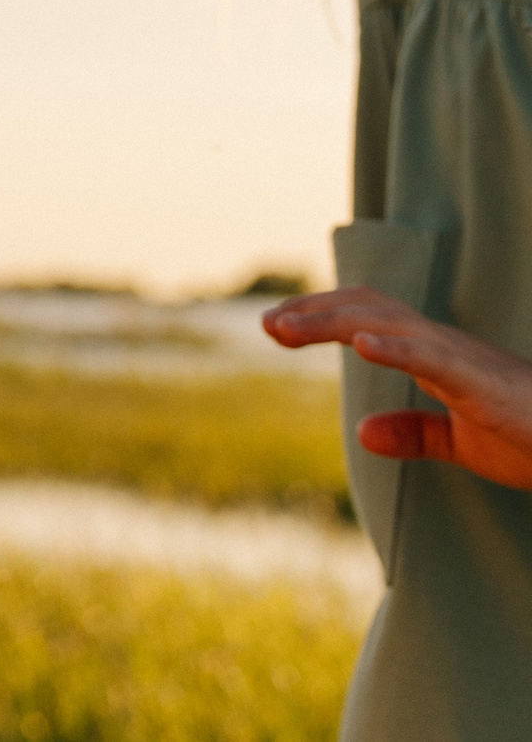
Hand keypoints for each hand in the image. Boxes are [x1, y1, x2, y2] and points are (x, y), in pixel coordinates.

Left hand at [267, 287, 531, 491]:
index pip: (372, 320)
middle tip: (266, 324)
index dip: (324, 316)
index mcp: (440, 359)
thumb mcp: (468, 444)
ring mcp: (468, 362)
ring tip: (287, 327)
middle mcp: (448, 349)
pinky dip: (397, 345)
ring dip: (334, 321)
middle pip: (372, 310)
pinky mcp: (488, 385)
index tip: (275, 326)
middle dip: (315, 312)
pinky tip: (362, 343)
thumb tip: (363, 432)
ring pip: (391, 323)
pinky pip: (436, 356)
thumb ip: (419, 435)